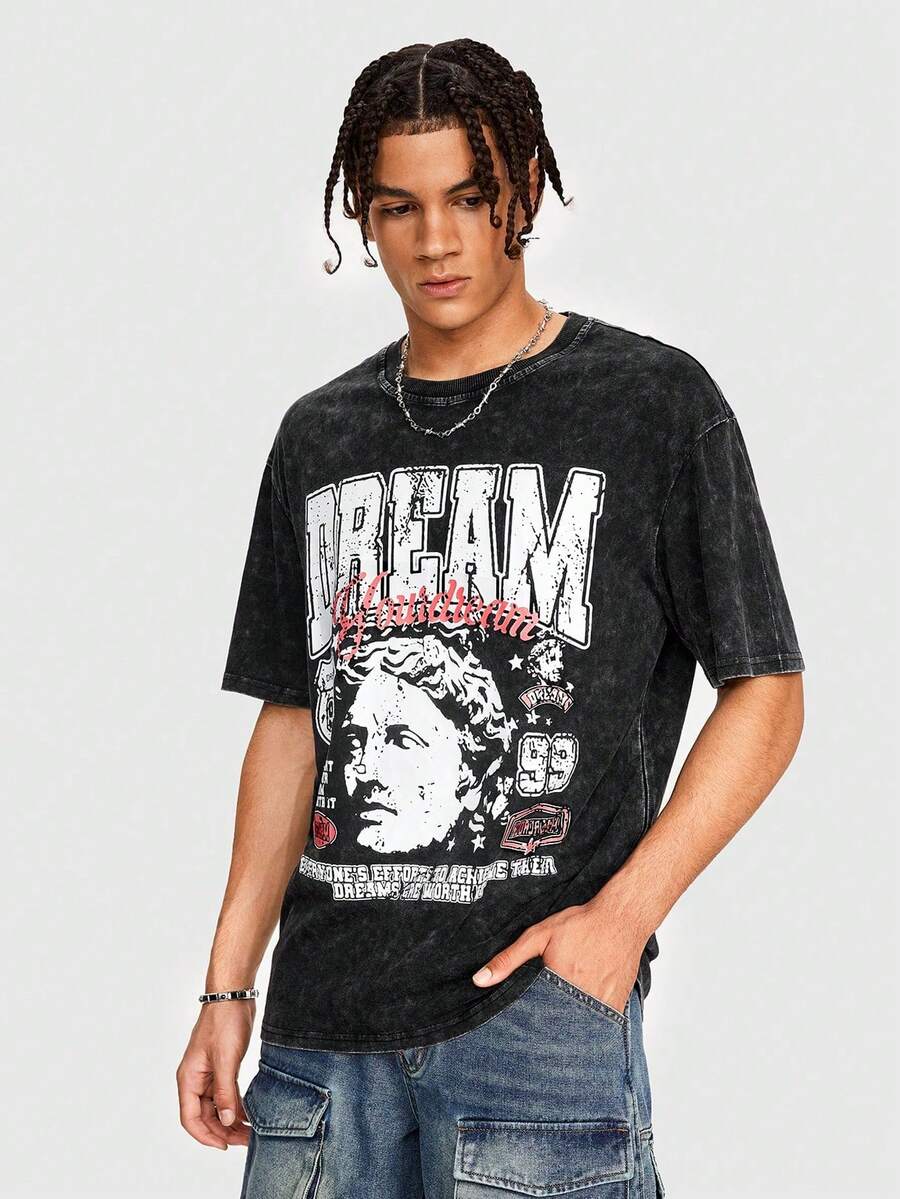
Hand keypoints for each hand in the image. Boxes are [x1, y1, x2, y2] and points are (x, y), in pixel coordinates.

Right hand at [176, 999, 254, 1148]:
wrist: (233, 995)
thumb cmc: (224, 1021)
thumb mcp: (225, 1059)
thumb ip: (225, 1092)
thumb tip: (226, 1121)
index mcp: (189, 1078)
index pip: (190, 1118)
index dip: (206, 1136)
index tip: (224, 1146)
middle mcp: (196, 1079)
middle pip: (205, 1116)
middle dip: (223, 1131)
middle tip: (245, 1141)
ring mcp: (209, 1074)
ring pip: (217, 1107)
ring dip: (231, 1121)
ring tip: (250, 1133)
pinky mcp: (222, 1068)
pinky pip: (226, 1094)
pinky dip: (236, 1106)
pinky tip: (249, 1115)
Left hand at [471, 896, 645, 1016]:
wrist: (621, 918)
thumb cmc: (580, 924)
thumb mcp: (538, 936)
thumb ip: (509, 960)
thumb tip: (479, 980)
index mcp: (560, 984)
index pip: (536, 1019)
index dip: (527, 1026)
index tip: (518, 1033)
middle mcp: (583, 998)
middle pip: (559, 1028)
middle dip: (548, 1031)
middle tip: (539, 1035)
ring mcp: (604, 1004)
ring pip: (581, 1029)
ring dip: (570, 1030)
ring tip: (560, 1030)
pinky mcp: (618, 1005)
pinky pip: (601, 1025)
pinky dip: (590, 1024)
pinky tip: (582, 1017)